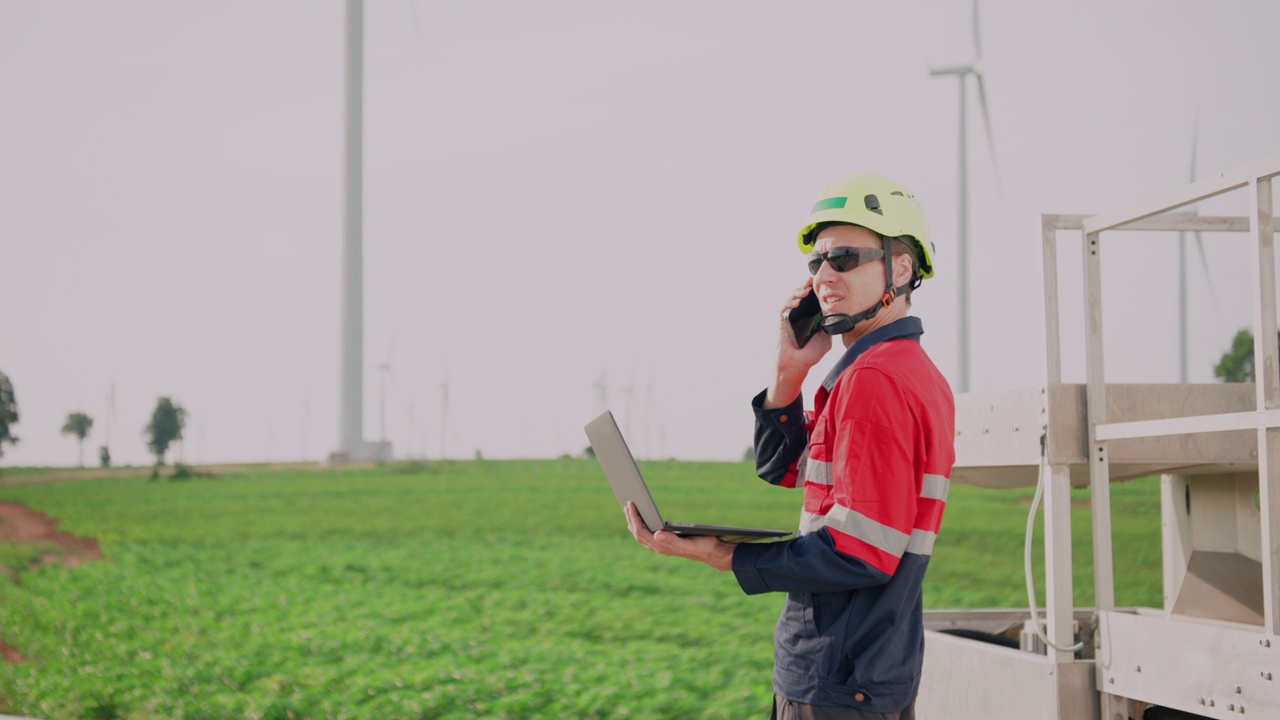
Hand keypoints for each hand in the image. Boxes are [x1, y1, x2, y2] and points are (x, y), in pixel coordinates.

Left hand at [624, 501, 734, 571]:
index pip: (641, 532)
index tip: (631, 504)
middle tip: (626, 504)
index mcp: (662, 546)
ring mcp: (661, 546)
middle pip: (638, 533)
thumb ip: (672, 540)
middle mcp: (659, 547)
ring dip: (634, 523)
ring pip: (641, 535)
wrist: (712, 553)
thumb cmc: (702, 546)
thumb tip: (657, 534)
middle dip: (631, 519)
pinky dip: (641, 527)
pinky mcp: (666, 544)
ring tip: (630, 510)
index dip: (634, 518)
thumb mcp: (688, 543)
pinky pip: (648, 535)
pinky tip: (642, 521)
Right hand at [765, 280, 831, 408]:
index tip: (822, 283)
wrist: (796, 365)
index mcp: (812, 318)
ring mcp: (791, 317)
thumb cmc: (810, 355)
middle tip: (812, 280)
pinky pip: (784, 307)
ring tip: (804, 291)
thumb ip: (828, 326)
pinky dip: (789, 302)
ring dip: (797, 292)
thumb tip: (832, 311)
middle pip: (802, 295)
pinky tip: (796, 302)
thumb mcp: (826, 339)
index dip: (817, 291)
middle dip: (806, 286)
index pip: (814, 300)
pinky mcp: (782, 320)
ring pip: (792, 298)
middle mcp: (801, 315)